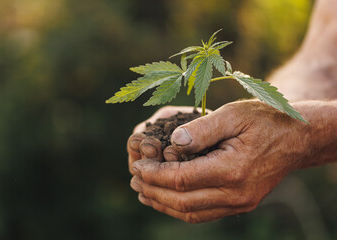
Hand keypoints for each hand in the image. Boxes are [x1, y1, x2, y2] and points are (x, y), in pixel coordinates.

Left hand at [130, 100, 313, 222]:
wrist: (297, 138)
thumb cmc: (265, 120)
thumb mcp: (234, 114)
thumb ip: (201, 129)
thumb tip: (172, 142)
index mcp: (232, 169)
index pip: (181, 179)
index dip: (154, 174)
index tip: (137, 165)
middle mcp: (235, 193)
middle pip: (182, 201)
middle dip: (153, 190)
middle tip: (133, 179)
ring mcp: (239, 202)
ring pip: (191, 212)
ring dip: (163, 204)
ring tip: (143, 191)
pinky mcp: (240, 204)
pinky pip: (203, 213)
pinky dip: (180, 208)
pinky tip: (166, 198)